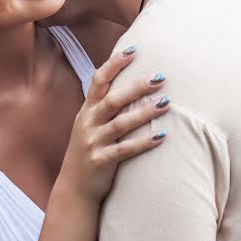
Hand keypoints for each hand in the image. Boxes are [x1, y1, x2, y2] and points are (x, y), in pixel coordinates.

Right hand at [58, 48, 169, 204]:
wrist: (74, 189)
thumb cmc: (89, 152)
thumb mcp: (89, 125)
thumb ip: (103, 106)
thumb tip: (128, 83)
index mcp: (86, 111)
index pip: (98, 81)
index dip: (114, 65)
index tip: (133, 51)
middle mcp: (88, 123)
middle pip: (112, 99)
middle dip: (136, 87)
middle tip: (160, 77)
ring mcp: (93, 142)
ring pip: (120, 123)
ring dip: (145, 112)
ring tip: (167, 103)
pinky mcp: (101, 161)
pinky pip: (125, 150)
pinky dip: (144, 142)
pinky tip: (161, 136)